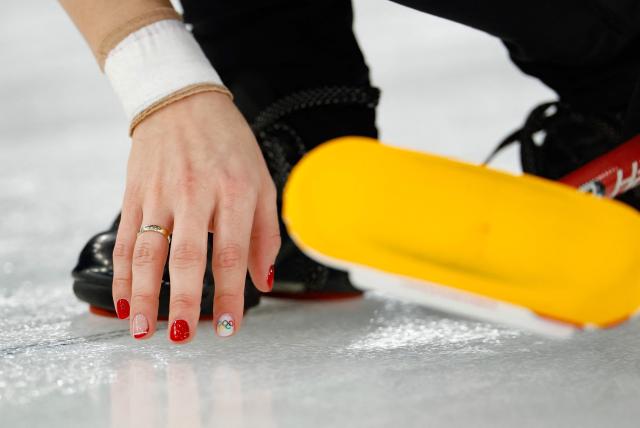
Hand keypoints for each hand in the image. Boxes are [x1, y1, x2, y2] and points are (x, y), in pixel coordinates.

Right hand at [112, 91, 279, 341]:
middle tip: (183, 336)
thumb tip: (262, 281)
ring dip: (143, 295)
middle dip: (183, 301)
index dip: (230, 295)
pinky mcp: (135, 193)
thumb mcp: (261, 180)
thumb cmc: (229, 144)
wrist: (182, 100)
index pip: (231, 253)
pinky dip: (121, 273)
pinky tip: (123, 299)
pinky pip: (124, 239)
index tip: (228, 327)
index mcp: (234, 192)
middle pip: (187, 257)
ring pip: (147, 252)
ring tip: (143, 329)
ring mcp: (160, 193)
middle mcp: (195, 194)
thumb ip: (266, 232)